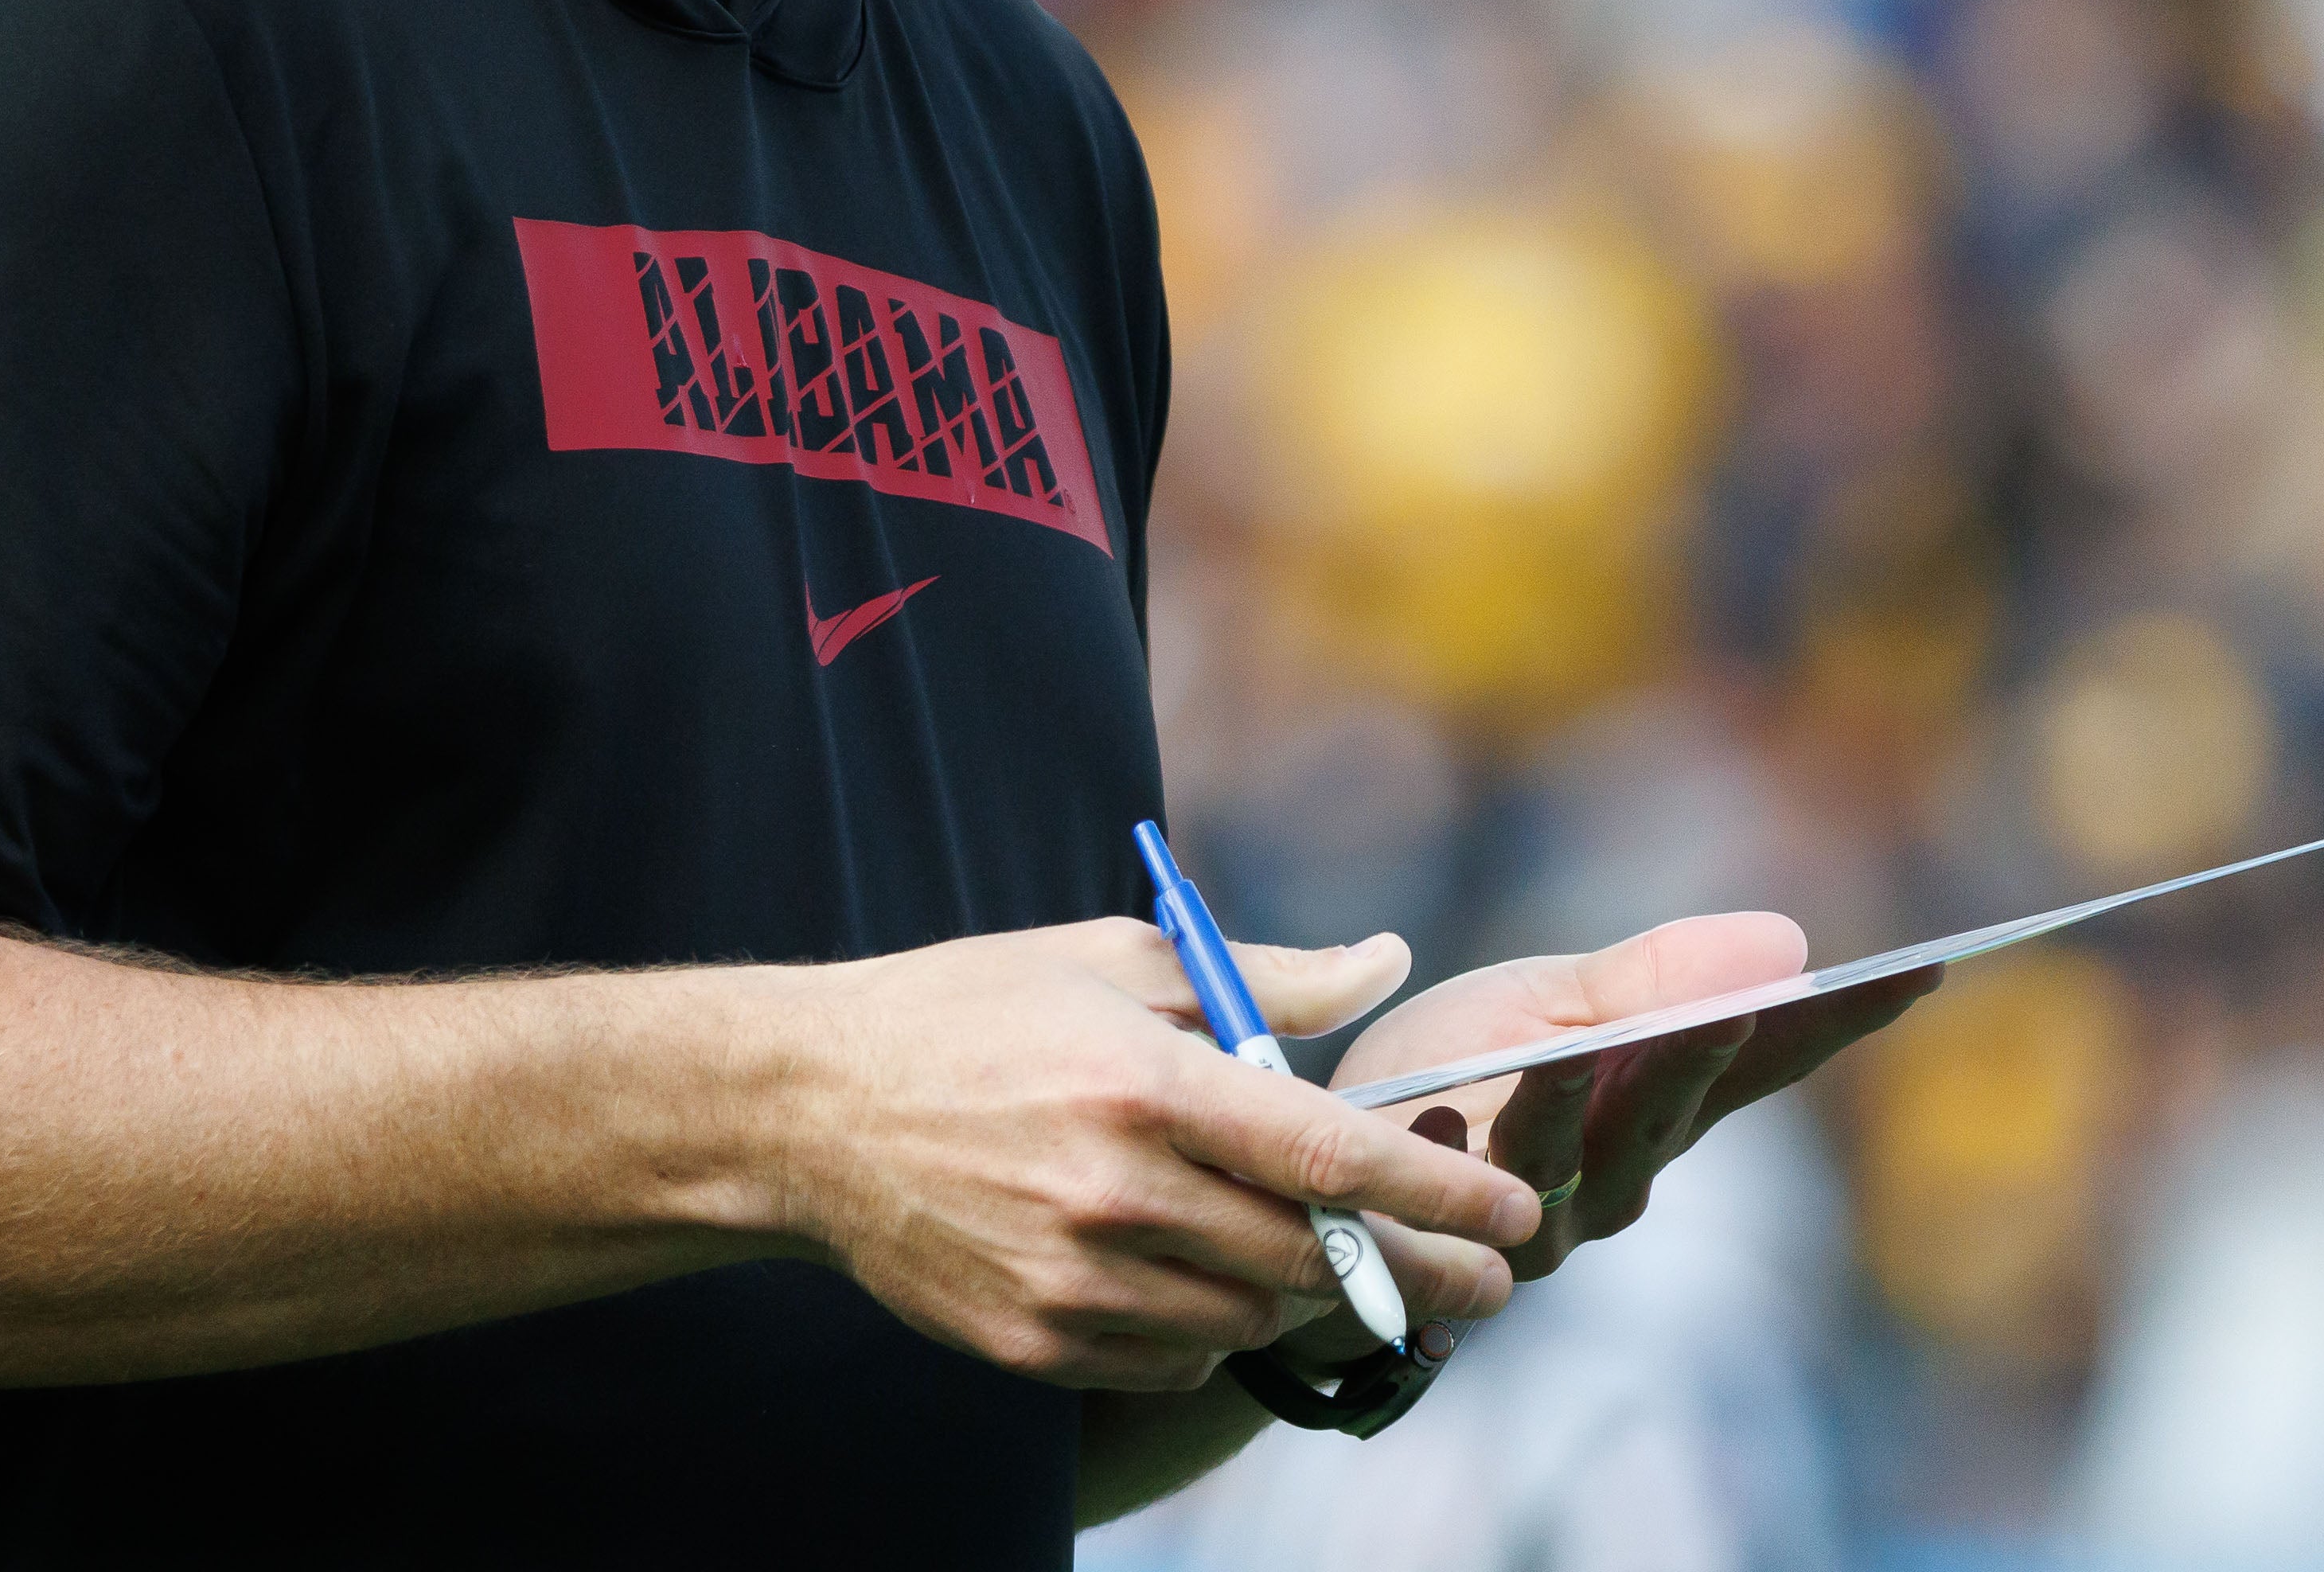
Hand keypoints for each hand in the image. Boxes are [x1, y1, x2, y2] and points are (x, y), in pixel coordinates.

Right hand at [771, 918, 1546, 1394]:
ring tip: (1326, 1265)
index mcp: (1143, 1080)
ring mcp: (1071, 1279)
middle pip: (1309, 1259)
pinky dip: (1210, 1331)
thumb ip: (1265, 976)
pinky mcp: (1034, 1342)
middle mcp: (1114, 1189)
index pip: (1328, 1154)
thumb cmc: (971, 1013)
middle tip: (1486, 1283)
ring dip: (1304, 1297)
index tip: (1514, 1216)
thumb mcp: (1113, 961)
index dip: (1439, 1194)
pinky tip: (1205, 1283)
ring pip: (1248, 1320)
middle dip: (1419, 1274)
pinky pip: (1171, 1363)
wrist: (809, 1109)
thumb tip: (1387, 961)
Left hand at [1324, 915, 1938, 1294]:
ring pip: (1618, 1138)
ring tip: (1700, 1016)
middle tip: (1815, 984)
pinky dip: (1510, 1117)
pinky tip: (1516, 1067)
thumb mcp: (1544, 1001)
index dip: (1843, 1016)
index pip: (1768, 1050)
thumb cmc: (1445, 1076)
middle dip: (1760, 1039)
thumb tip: (1790, 941)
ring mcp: (1559, 1206)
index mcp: (1654, 1093)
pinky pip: (1502, 1170)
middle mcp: (1626, 1162)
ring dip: (1659, 1076)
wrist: (1325, 1171)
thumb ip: (1653, 980)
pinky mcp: (1479, 1230)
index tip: (1925, 968)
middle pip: (1707, 1094)